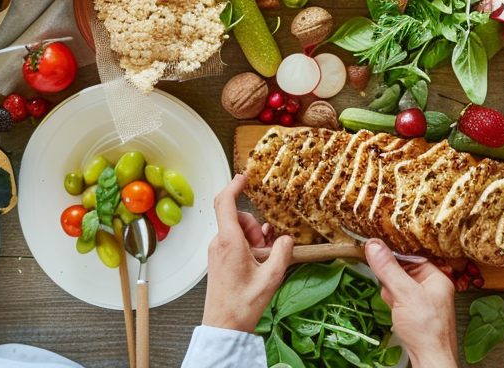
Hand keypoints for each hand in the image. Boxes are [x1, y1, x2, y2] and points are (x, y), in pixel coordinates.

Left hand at [201, 174, 291, 331]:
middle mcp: (219, 244)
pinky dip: (246, 245)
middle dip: (254, 225)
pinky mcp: (217, 260)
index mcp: (229, 242)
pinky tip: (257, 259)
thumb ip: (282, 252)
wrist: (224, 327)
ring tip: (263, 257)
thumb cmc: (242, 305)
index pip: (225, 203)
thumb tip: (287, 239)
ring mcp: (216, 252)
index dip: (234, 185)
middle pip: (236, 217)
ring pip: (235, 230)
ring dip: (252, 237)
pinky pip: (232, 241)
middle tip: (267, 244)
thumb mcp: (271, 277)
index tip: (244, 176)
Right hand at [364, 239, 457, 367]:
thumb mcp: (404, 293)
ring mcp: (425, 303)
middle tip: (390, 287)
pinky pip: (401, 301)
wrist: (431, 360)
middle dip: (392, 279)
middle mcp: (433, 289)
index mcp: (437, 278)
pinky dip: (394, 304)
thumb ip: (389, 268)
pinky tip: (395, 312)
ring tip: (394, 302)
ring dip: (392, 293)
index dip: (396, 256)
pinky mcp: (417, 315)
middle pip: (405, 272)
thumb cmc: (427, 330)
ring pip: (401, 287)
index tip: (378, 252)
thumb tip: (375, 246)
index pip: (413, 257)